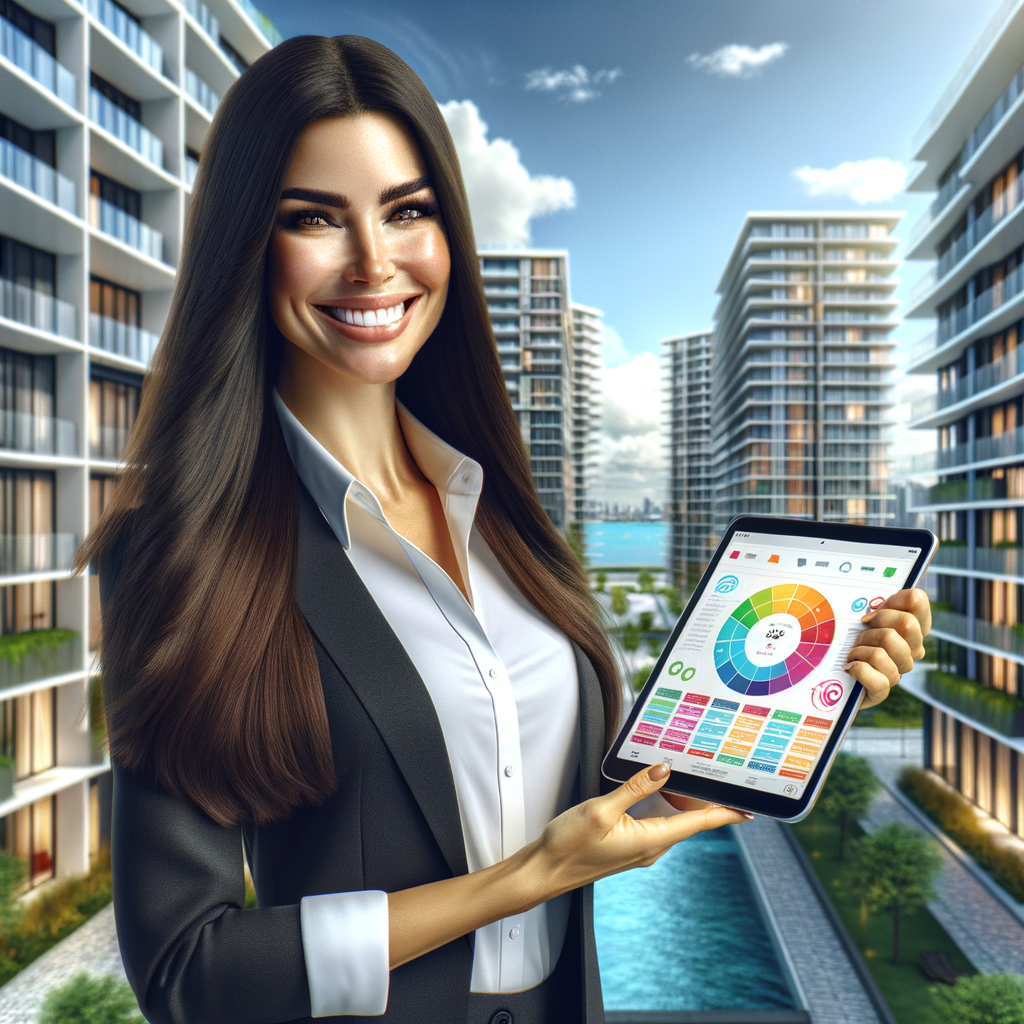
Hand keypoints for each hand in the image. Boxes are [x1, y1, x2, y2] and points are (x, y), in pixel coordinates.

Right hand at [531, 764, 748, 897]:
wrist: (544, 871)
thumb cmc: (568, 845)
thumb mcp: (601, 809)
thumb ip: (635, 787)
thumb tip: (664, 769)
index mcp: (651, 840)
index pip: (699, 823)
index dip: (726, 814)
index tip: (750, 808)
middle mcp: (652, 847)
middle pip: (688, 819)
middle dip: (702, 796)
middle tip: (715, 769)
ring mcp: (640, 848)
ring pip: (671, 819)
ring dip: (680, 798)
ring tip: (690, 773)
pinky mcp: (628, 845)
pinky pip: (655, 821)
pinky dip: (661, 803)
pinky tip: (655, 787)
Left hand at [845, 588, 930, 708]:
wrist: (824, 673)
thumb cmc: (840, 636)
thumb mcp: (853, 613)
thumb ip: (869, 600)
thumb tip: (879, 595)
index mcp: (908, 626)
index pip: (917, 601)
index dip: (894, 600)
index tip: (874, 609)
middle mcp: (910, 649)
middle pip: (907, 624)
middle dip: (876, 624)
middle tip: (859, 632)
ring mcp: (898, 670)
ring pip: (885, 651)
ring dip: (860, 649)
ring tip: (852, 652)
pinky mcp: (882, 690)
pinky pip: (879, 680)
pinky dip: (858, 670)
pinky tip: (850, 668)